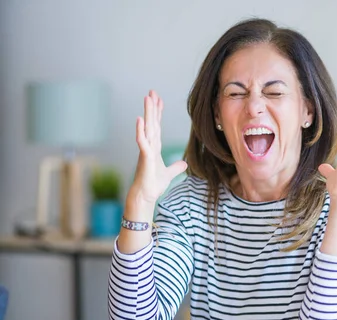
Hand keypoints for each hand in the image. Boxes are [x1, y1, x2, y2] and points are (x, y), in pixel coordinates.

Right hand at [129, 90, 187, 205]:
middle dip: (152, 107)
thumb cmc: (153, 185)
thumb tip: (183, 164)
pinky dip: (141, 131)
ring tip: (147, 98)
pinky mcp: (144, 158)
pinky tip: (139, 119)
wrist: (146, 196)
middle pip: (152, 123)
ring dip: (147, 113)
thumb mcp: (168, 174)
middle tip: (152, 92)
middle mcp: (149, 146)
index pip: (157, 126)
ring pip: (147, 128)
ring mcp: (146, 151)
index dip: (158, 113)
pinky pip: (142, 142)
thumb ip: (175, 168)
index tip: (158, 100)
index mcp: (155, 148)